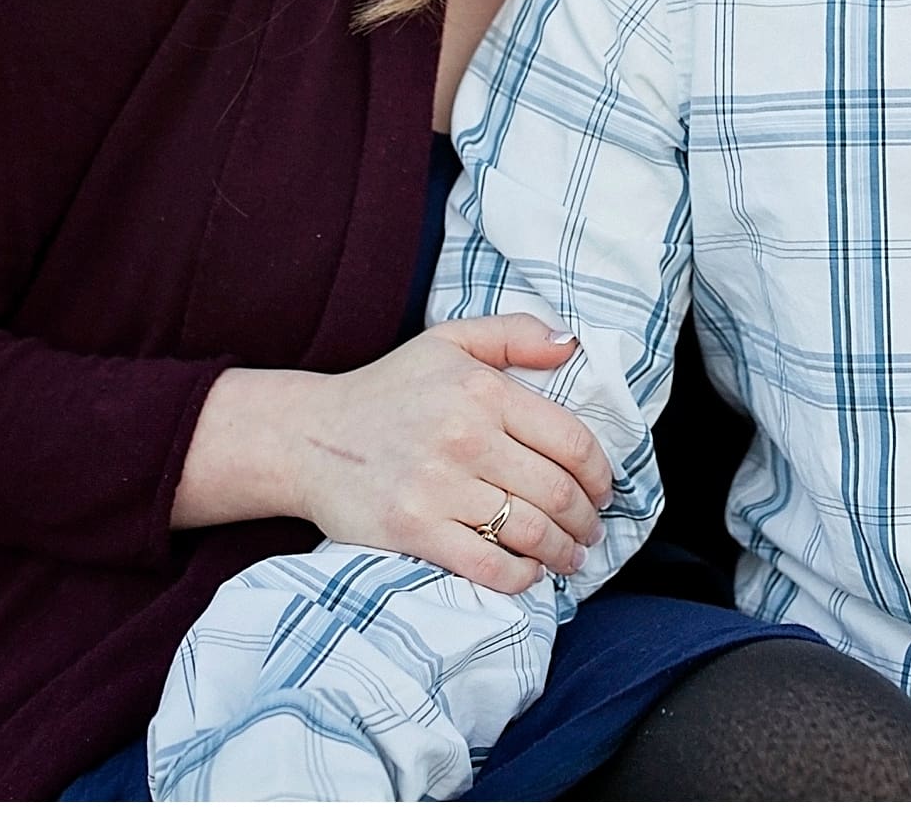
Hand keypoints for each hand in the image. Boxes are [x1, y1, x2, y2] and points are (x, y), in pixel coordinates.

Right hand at [176, 316, 614, 595]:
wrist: (307, 437)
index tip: (603, 491)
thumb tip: (571, 345)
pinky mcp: (412, 530)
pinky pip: (486, 564)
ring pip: (529, 531)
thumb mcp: (449, 342)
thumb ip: (514, 334)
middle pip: (556, 491)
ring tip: (571, 557)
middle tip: (591, 531)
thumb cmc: (388, 390)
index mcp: (482, 390)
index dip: (600, 474)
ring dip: (562, 552)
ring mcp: (437, 486)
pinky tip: (529, 573)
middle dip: (586, 520)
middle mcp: (465, 436)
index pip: (571, 440)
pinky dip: (520, 576)